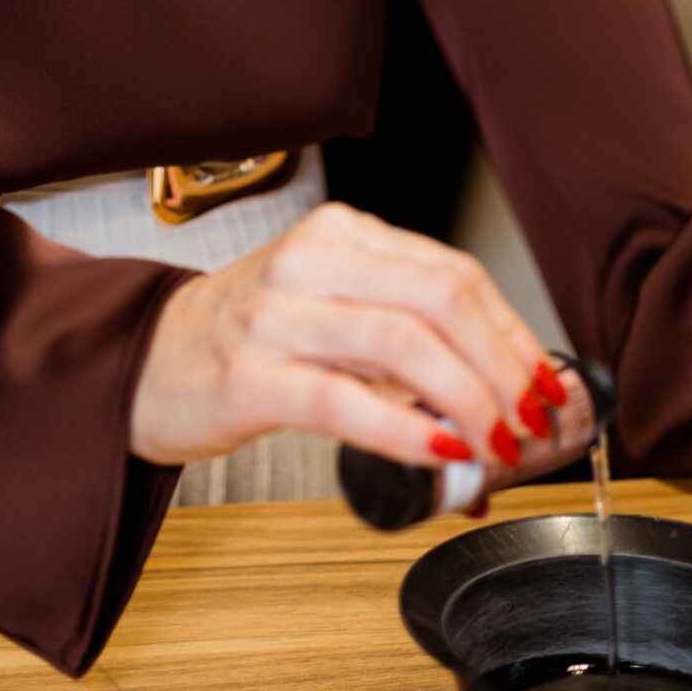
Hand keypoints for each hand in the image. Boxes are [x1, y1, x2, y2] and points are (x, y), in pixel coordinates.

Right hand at [129, 199, 592, 486]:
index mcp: (341, 235)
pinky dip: (403, 431)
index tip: (546, 389)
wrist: (144, 361)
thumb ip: (409, 346)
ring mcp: (275, 314)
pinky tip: (436, 455)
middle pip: (440, 297)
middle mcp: (310, 259)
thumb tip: (502, 409)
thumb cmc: (250, 343)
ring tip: (496, 448)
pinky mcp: (247, 374)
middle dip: (503, 367)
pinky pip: (342, 398)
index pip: (453, 273)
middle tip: (532, 423)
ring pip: (402, 341)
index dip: (513, 335)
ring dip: (468, 403)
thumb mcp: (330, 314)